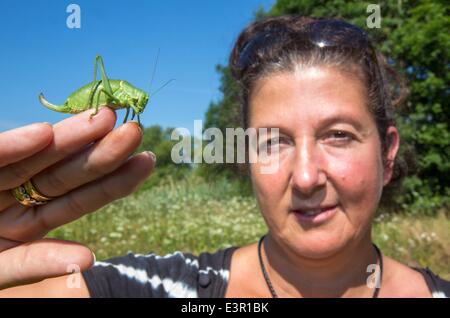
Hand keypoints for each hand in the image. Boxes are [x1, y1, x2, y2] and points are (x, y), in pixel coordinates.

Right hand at [0, 108, 154, 288]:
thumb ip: (34, 262)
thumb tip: (87, 259)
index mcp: (28, 221)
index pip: (79, 198)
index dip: (114, 181)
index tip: (146, 161)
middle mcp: (13, 197)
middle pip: (63, 173)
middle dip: (100, 152)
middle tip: (135, 130)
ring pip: (33, 158)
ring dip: (68, 140)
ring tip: (103, 118)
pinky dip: (11, 148)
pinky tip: (43, 135)